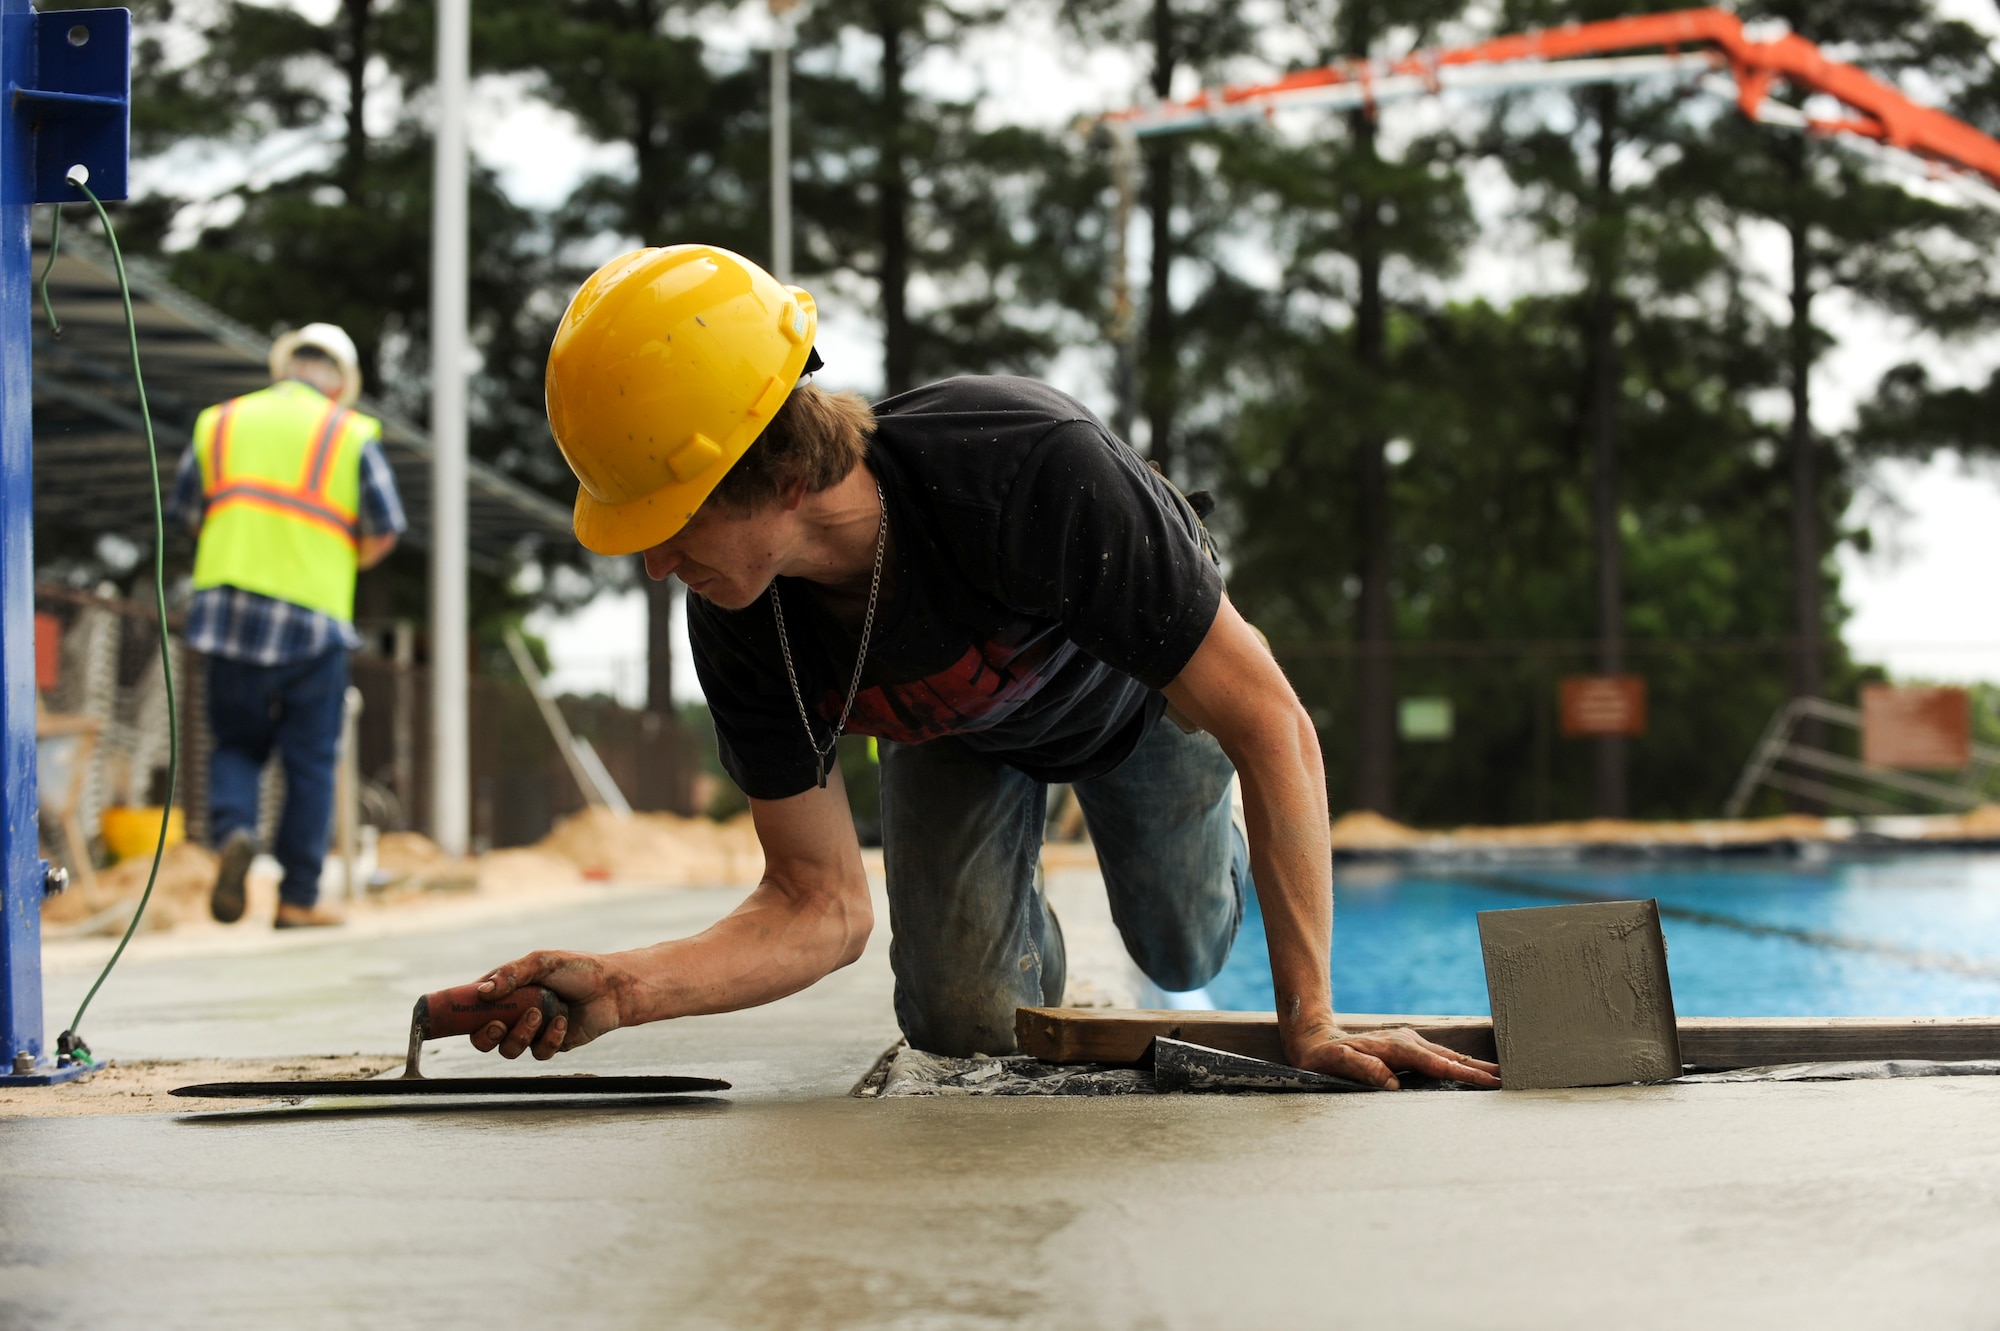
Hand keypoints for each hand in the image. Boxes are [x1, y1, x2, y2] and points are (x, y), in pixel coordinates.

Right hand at [466, 950, 628, 1061]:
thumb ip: (512, 973)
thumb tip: (482, 992)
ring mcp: (532, 1031)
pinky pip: (539, 1053)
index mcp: (508, 991)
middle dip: (484, 1036)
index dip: (461, 1015)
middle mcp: (516, 1013)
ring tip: (539, 1014)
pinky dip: (549, 1040)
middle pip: (482, 1037)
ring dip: (520, 1035)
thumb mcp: (543, 962)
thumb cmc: (578, 969)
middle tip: (498, 1025)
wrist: (615, 988)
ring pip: (508, 1050)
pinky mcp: (551, 1045)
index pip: (473, 1007)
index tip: (458, 1017)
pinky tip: (562, 1022)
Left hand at [1290, 1025, 1501, 1089]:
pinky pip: (1437, 1057)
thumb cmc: (1323, 1058)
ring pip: (1446, 1056)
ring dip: (1472, 1065)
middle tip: (1509, 1079)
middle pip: (1449, 1058)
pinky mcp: (1406, 1047)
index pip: (1437, 1065)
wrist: (1314, 1040)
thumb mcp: (1335, 1064)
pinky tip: (1469, 1070)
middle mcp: (1406, 1041)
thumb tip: (1391, 1083)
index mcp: (1395, 1048)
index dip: (1464, 1074)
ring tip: (1499, 1076)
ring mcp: (1407, 1043)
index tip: (1489, 1081)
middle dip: (1479, 1069)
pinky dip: (1457, 1063)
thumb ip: (1362, 1070)